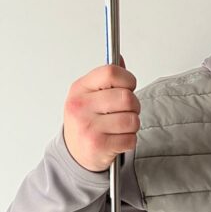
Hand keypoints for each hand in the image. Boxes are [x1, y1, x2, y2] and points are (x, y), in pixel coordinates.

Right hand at [63, 57, 139, 171]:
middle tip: (125, 111)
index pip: (111, 72)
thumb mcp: (90, 95)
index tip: (128, 87)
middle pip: (127, 97)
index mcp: (79, 89)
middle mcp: (80, 106)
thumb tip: (120, 58)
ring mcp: (88, 127)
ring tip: (119, 127)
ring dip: (132, 125)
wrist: (75, 153)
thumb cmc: (87, 121)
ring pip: (132, 120)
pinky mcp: (98, 145)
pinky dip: (129, 141)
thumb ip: (107, 78)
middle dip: (134, 106)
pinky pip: (131, 139)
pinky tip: (117, 140)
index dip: (128, 79)